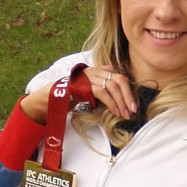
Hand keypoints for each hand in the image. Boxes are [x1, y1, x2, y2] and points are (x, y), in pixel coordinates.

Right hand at [20, 66, 136, 123]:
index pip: (119, 77)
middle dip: (128, 96)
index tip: (132, 105)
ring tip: (124, 114)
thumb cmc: (74, 96)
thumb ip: (103, 86)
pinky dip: (111, 103)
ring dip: (120, 102)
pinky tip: (115, 112)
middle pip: (118, 80)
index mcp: (98, 71)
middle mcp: (95, 72)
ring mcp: (88, 77)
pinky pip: (102, 92)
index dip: (128, 91)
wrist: (54, 97)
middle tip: (132, 110)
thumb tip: (117, 85)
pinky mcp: (83, 85)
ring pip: (112, 86)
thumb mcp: (91, 91)